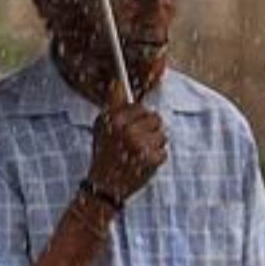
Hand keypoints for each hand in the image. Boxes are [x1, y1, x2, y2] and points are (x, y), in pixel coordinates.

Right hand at [87, 80, 167, 201]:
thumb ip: (112, 104)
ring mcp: (141, 146)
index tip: (133, 124)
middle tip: (138, 139)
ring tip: (140, 151)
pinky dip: (156, 157)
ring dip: (154, 143)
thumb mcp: (101, 126)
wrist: (105, 184)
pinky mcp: (152, 160)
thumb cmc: (104, 152)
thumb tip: (118, 81)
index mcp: (115, 120)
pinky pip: (163, 151)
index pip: (140, 108)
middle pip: (155, 119)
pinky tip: (143, 161)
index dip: (138, 116)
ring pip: (162, 135)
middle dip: (149, 128)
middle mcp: (128, 131)